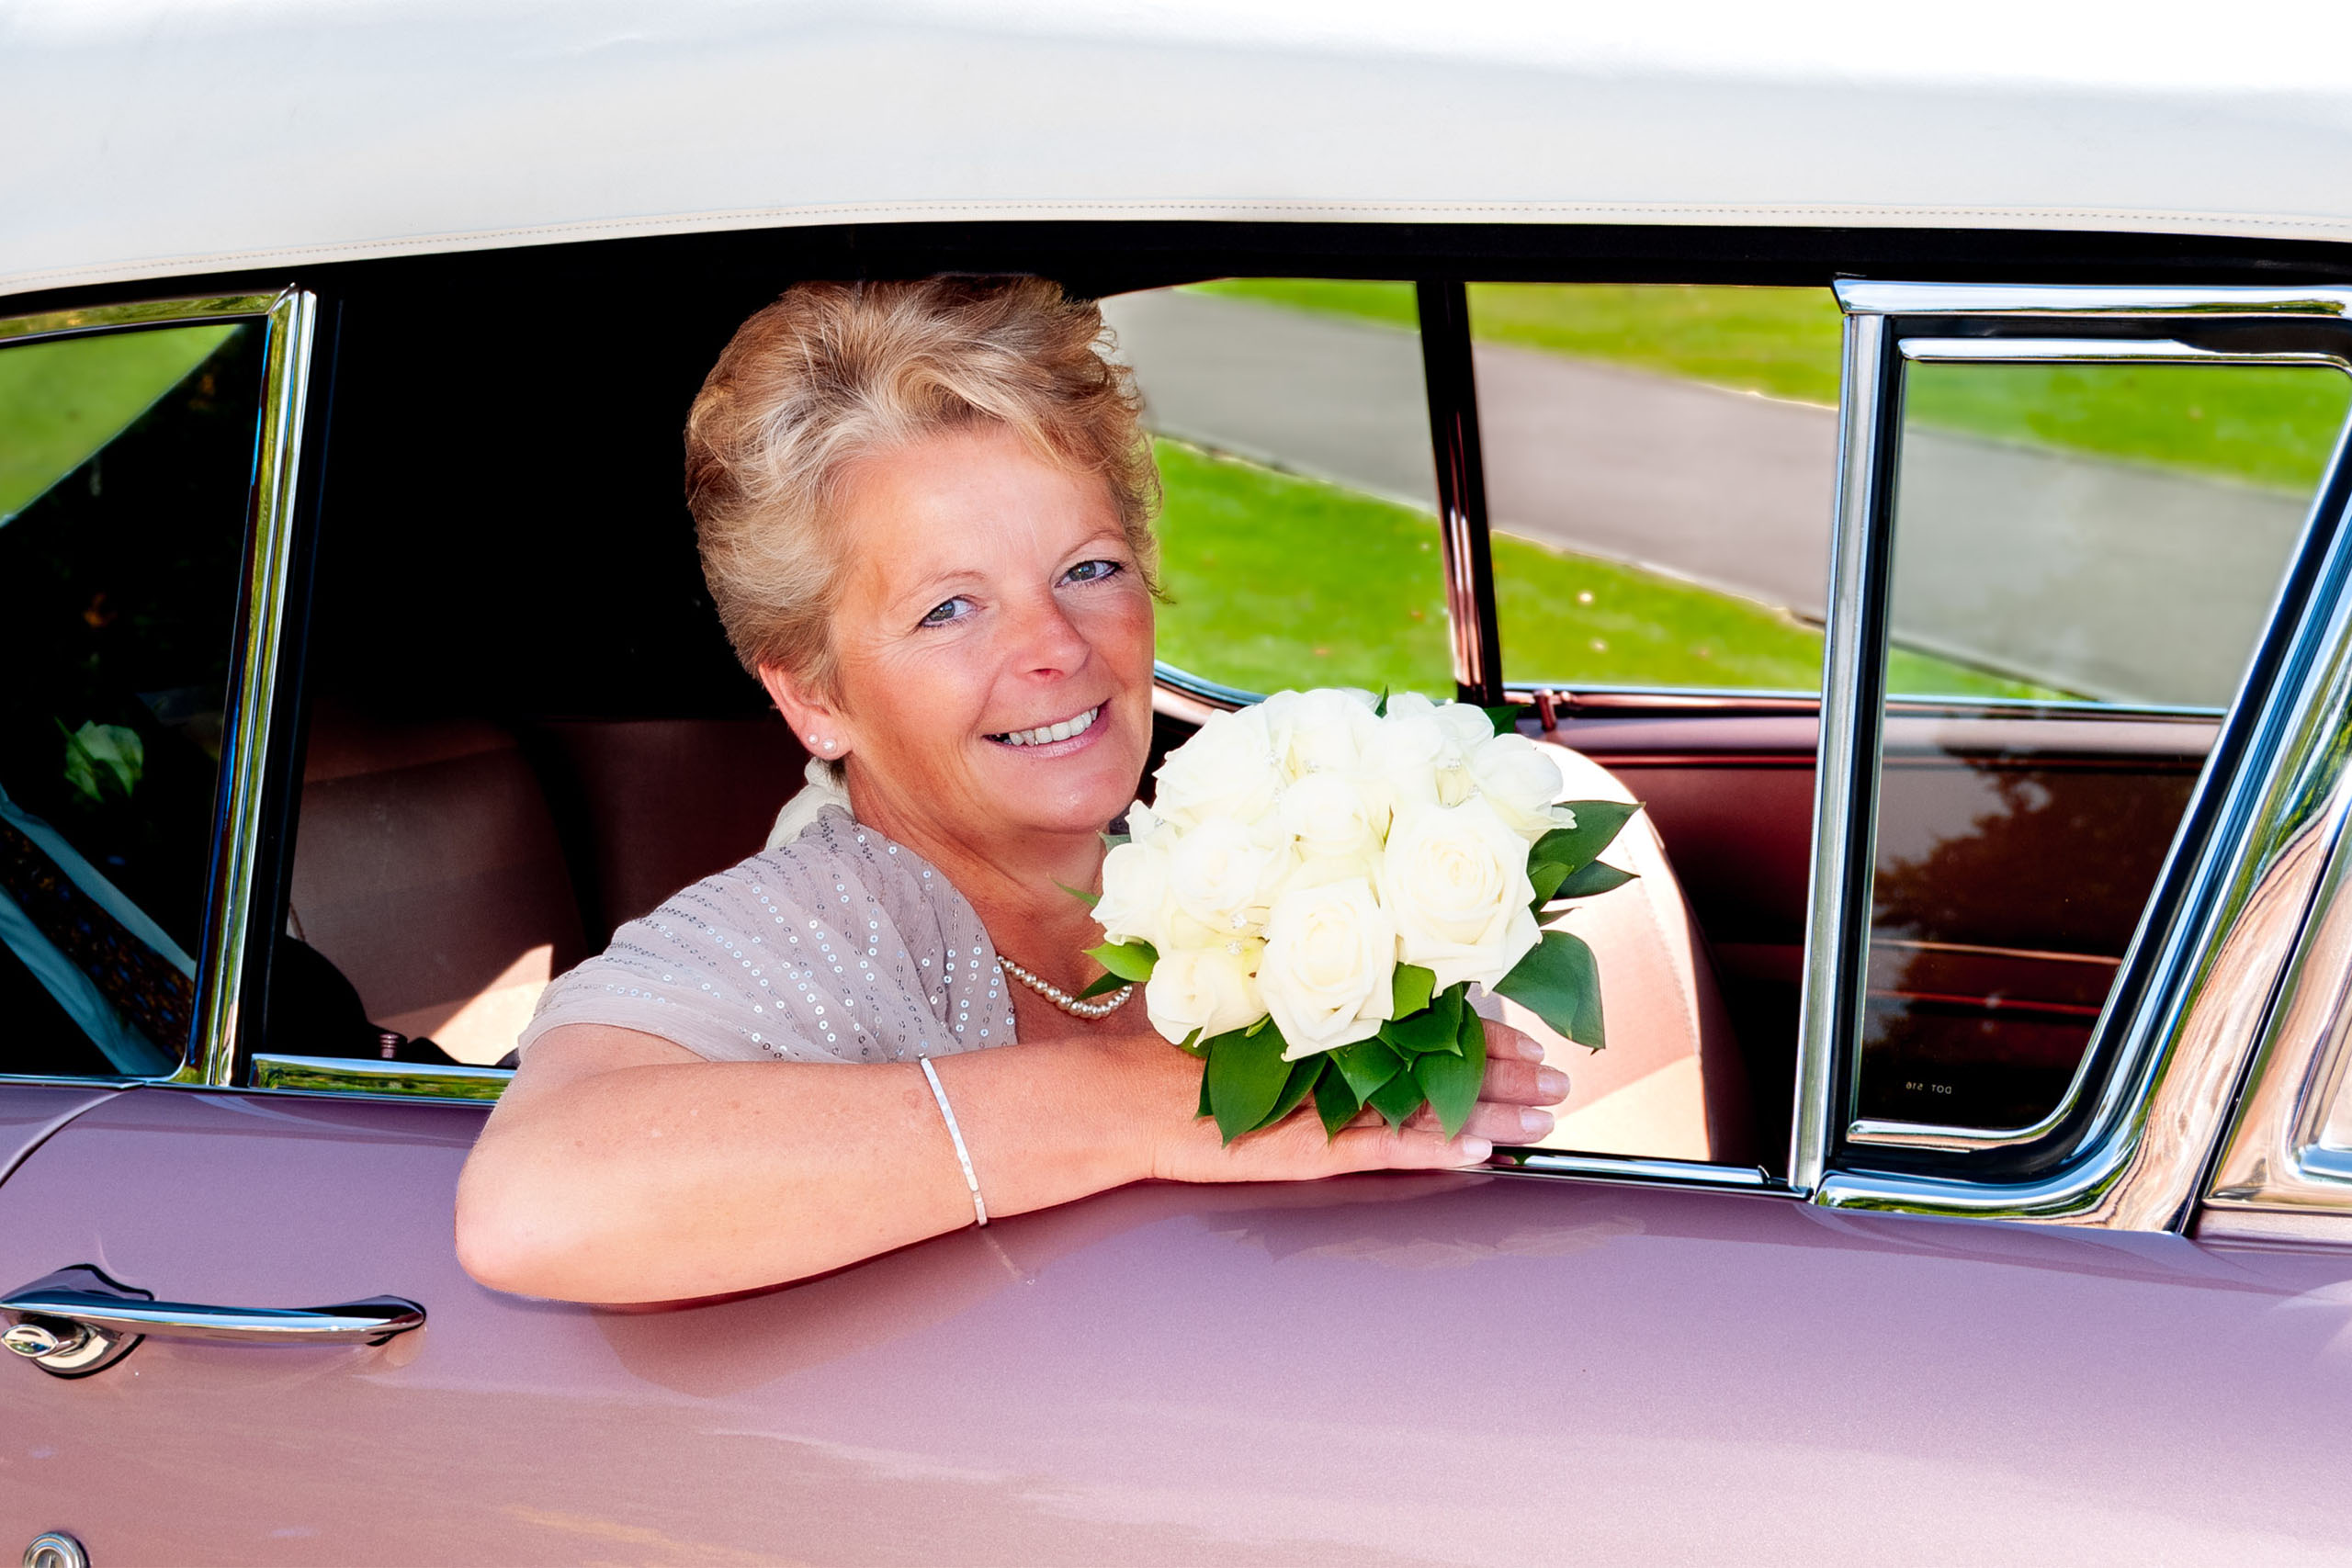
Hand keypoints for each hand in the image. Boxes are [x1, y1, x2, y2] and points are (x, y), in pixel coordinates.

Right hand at [1137, 1018, 1568, 1185]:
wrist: (1130, 1100)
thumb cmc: (1188, 1067)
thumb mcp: (1266, 1039)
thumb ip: (1322, 1034)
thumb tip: (1377, 1030)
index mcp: (1335, 1027)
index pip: (1427, 1026)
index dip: (1485, 1033)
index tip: (1531, 1041)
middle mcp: (1339, 1056)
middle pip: (1441, 1061)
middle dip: (1508, 1072)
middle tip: (1562, 1079)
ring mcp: (1328, 1102)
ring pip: (1428, 1104)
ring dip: (1493, 1111)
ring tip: (1545, 1120)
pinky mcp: (1311, 1147)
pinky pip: (1388, 1148)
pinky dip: (1437, 1149)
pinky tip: (1481, 1153)